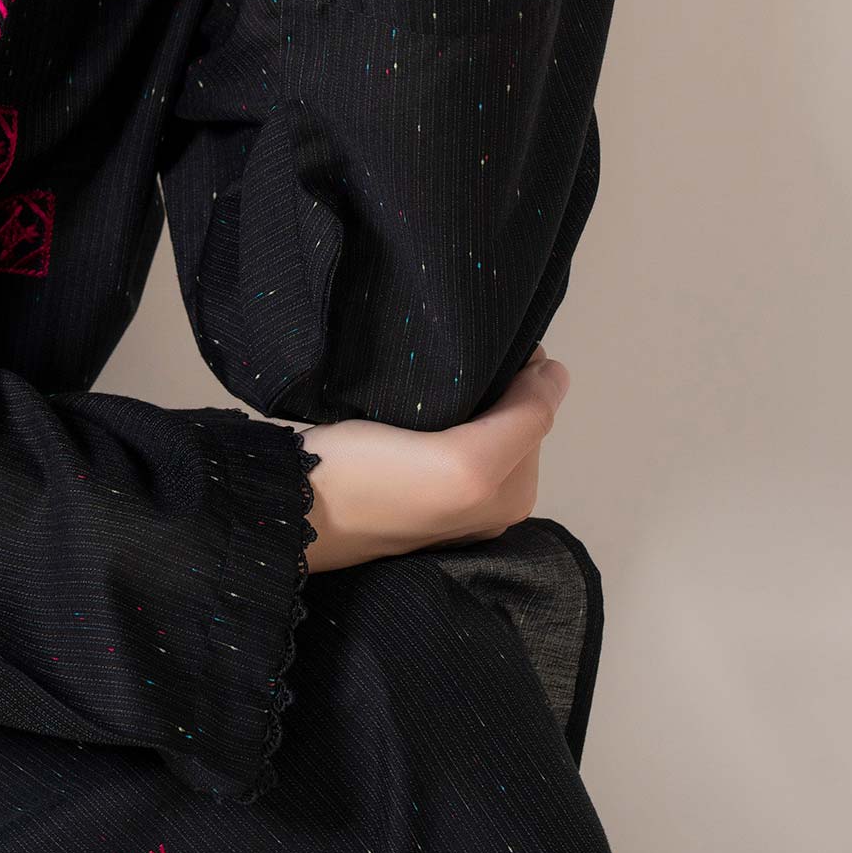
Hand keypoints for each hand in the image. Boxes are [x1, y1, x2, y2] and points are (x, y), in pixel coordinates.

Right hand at [293, 346, 572, 576]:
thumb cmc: (375, 480)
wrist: (292, 505)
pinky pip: (447, 427)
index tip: (484, 347)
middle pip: (511, 416)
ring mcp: (448, 492)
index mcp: (511, 499)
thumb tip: (560, 373)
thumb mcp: (466, 461)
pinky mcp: (410, 478)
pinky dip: (443, 405)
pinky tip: (416, 396)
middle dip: (495, 385)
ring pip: (478, 418)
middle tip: (453, 363)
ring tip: (432, 376)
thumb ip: (524, 420)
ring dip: (468, 392)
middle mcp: (489, 502)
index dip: (519, 372)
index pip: (535, 412)